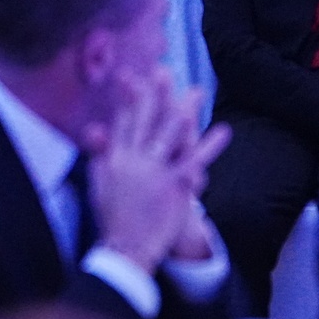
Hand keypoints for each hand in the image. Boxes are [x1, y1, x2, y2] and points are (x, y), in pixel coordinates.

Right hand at [83, 68, 230, 273]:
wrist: (125, 249)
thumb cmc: (112, 218)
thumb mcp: (99, 182)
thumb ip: (100, 153)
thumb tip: (94, 129)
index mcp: (116, 157)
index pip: (124, 120)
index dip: (130, 96)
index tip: (136, 75)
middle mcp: (133, 159)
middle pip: (147, 119)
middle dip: (156, 92)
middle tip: (165, 70)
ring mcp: (153, 171)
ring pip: (170, 133)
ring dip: (185, 110)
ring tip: (197, 92)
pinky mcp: (173, 185)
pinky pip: (195, 159)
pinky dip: (209, 144)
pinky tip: (223, 130)